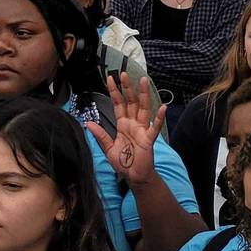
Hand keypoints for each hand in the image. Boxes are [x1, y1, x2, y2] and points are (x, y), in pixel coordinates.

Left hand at [86, 73, 165, 188]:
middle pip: (130, 102)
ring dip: (143, 95)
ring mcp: (142, 130)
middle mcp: (132, 124)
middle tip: (124, 74)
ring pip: (143, 109)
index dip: (114, 92)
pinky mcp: (149, 139)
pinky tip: (162, 107)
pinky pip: (154, 127)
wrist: (134, 176)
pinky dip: (158, 118)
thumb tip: (88, 123)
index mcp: (122, 125)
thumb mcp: (108, 148)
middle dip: (127, 88)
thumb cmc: (123, 163)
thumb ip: (100, 135)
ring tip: (143, 81)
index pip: (118, 104)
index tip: (109, 79)